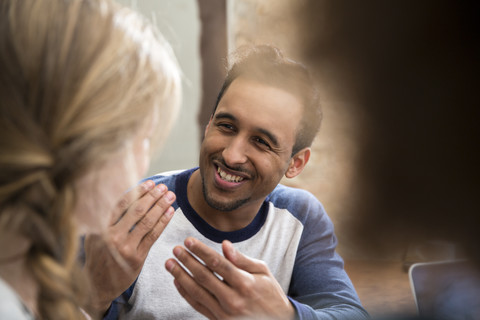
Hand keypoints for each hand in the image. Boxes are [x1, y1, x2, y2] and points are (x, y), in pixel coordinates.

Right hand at [84, 180, 175, 315]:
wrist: (98, 286)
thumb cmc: (99, 256)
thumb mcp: (94, 236)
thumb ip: (106, 218)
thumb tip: (127, 194)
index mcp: (100, 227)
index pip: (122, 203)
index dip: (138, 191)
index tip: (150, 183)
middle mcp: (111, 236)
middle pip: (137, 210)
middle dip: (153, 196)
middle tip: (164, 187)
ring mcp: (125, 248)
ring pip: (147, 222)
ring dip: (161, 207)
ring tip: (171, 197)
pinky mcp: (137, 258)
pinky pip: (153, 236)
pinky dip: (163, 222)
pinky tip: (170, 212)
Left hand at [165, 237, 294, 319]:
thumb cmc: (270, 293)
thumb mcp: (263, 272)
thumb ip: (242, 259)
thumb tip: (225, 244)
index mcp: (245, 283)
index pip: (218, 264)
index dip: (202, 251)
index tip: (188, 241)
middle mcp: (233, 299)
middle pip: (204, 277)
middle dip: (187, 261)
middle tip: (176, 249)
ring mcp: (225, 313)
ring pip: (197, 292)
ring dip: (181, 276)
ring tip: (170, 263)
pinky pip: (198, 306)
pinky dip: (186, 294)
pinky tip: (177, 281)